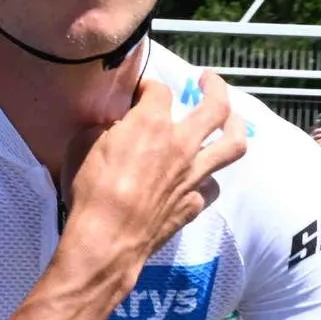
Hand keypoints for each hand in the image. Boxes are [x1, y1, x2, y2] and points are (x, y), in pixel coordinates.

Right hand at [61, 69, 244, 270]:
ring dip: (237, 126)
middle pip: (216, 105)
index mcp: (152, 123)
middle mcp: (181, 144)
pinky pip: (212, 185)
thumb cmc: (91, 191)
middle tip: (207, 80)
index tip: (141, 92)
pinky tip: (203, 176)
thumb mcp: (83, 146)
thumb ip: (103, 130)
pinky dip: (209, 178)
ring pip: (233, 144)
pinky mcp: (194, 204)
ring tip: (232, 119)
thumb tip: (112, 128)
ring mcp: (193, 175)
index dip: (149, 87)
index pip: (160, 90)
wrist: (107, 239)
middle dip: (215, 86)